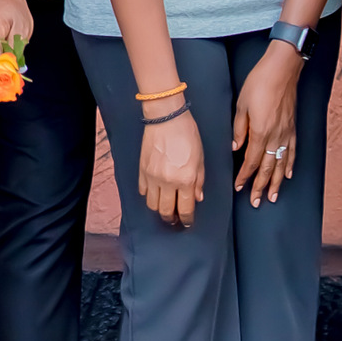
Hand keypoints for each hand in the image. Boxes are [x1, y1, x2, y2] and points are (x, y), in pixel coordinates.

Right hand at [137, 106, 207, 229]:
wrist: (166, 118)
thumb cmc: (187, 135)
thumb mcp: (200, 159)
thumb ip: (199, 181)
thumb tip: (197, 197)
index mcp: (185, 180)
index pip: (185, 209)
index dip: (186, 219)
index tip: (187, 222)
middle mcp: (167, 182)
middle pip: (165, 211)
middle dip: (171, 219)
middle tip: (174, 219)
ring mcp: (152, 177)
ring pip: (152, 205)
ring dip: (159, 208)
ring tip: (164, 206)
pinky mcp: (142, 170)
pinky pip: (143, 191)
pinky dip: (149, 195)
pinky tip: (155, 192)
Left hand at [231, 39, 301, 206]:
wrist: (282, 68)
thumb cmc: (259, 83)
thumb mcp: (241, 105)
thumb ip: (239, 129)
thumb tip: (235, 147)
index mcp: (261, 132)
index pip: (252, 161)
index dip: (245, 176)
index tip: (239, 187)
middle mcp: (276, 136)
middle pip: (268, 168)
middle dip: (260, 186)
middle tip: (256, 202)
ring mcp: (287, 132)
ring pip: (282, 163)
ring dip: (276, 182)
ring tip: (273, 197)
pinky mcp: (293, 127)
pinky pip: (292, 151)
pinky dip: (290, 164)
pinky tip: (288, 174)